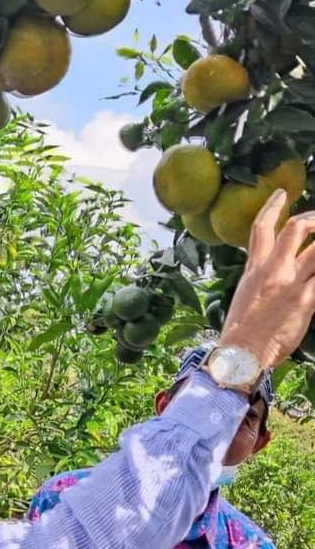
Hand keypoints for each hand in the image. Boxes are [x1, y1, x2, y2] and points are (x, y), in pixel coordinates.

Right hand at [220, 190, 314, 368]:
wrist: (241, 355)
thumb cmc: (241, 333)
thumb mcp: (246, 296)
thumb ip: (263, 280)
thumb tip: (281, 274)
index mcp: (255, 268)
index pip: (262, 227)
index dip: (273, 205)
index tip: (283, 193)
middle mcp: (273, 270)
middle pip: (297, 227)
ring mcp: (291, 283)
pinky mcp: (306, 300)